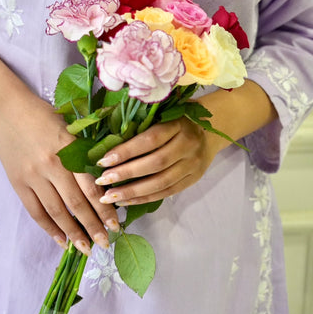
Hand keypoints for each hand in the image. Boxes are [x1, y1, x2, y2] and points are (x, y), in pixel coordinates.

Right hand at [0, 92, 119, 254]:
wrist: (5, 109)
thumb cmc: (42, 114)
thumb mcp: (69, 128)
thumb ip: (83, 153)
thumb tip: (103, 181)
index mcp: (69, 149)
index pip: (91, 186)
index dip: (104, 209)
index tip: (116, 224)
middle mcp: (52, 164)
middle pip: (76, 203)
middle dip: (93, 226)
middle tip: (105, 243)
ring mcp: (33, 175)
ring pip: (56, 211)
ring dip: (73, 232)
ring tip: (85, 248)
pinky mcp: (17, 182)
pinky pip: (35, 211)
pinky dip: (48, 227)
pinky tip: (60, 240)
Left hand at [94, 117, 225, 205]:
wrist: (214, 127)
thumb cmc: (179, 117)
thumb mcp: (165, 112)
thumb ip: (143, 123)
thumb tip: (107, 139)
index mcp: (179, 124)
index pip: (149, 140)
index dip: (125, 151)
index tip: (103, 160)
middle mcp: (188, 145)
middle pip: (155, 163)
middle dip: (125, 174)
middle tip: (101, 181)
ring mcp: (193, 164)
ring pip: (161, 182)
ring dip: (132, 192)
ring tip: (108, 197)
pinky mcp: (193, 179)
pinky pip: (167, 192)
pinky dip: (145, 198)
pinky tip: (126, 201)